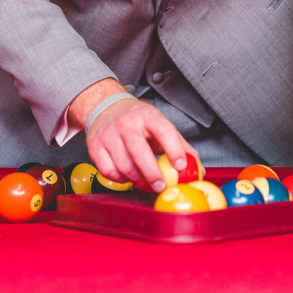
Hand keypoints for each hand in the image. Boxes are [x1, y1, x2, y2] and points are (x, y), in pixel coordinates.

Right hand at [72, 80, 197, 190]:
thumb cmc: (136, 119)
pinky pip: (108, 171)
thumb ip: (180, 145)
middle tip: (161, 186)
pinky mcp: (96, 147)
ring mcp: (109, 135)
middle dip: (152, 174)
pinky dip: (120, 179)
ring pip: (124, 165)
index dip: (174, 150)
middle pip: (140, 152)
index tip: (181, 166)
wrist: (105, 106)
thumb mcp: (159, 124)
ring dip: (138, 181)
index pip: (164, 131)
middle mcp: (127, 123)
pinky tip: (128, 176)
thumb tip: (197, 167)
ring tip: (147, 184)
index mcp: (148, 116)